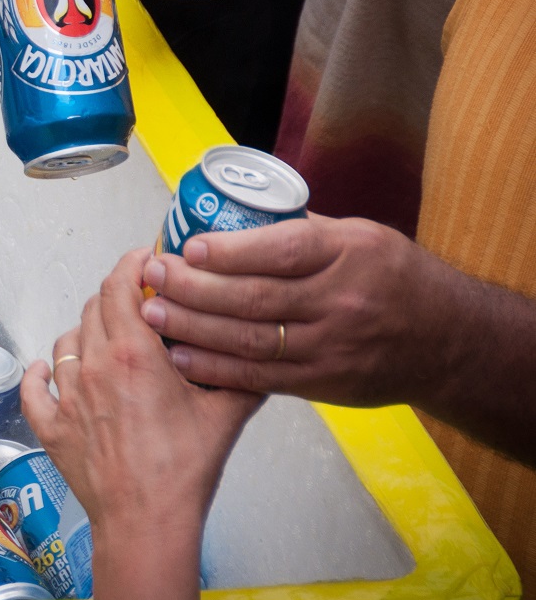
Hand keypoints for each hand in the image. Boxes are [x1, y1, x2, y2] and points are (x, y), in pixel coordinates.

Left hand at [23, 250, 262, 532]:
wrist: (148, 522)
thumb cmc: (184, 471)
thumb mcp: (228, 412)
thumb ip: (241, 372)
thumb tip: (255, 351)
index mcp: (133, 353)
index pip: (120, 285)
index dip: (132, 265)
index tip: (146, 260)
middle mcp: (93, 366)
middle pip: (94, 308)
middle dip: (116, 296)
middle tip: (140, 301)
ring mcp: (67, 396)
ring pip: (67, 342)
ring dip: (87, 332)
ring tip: (110, 340)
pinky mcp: (51, 426)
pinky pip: (35, 388)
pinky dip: (39, 374)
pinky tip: (48, 371)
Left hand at [138, 214, 453, 406]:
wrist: (446, 341)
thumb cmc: (393, 277)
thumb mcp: (360, 235)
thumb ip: (300, 230)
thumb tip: (230, 216)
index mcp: (349, 253)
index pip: (282, 251)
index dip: (230, 251)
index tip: (188, 247)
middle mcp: (340, 301)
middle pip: (255, 298)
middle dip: (194, 288)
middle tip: (154, 276)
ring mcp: (331, 347)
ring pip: (250, 340)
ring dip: (193, 328)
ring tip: (153, 314)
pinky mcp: (322, 383)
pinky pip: (260, 378)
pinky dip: (216, 368)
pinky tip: (180, 355)